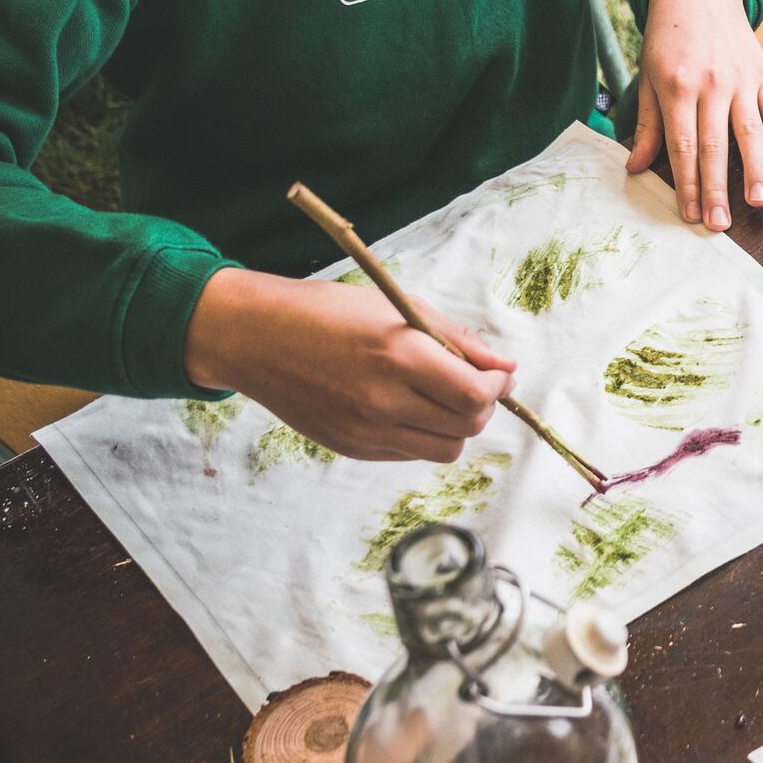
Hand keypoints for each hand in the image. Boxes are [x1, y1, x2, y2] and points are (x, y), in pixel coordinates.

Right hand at [183, 269, 512, 462]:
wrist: (256, 338)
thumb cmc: (327, 312)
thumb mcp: (398, 308)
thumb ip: (458, 339)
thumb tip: (506, 365)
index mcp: (398, 358)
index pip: (474, 395)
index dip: (497, 387)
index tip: (498, 373)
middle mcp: (382, 402)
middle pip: (466, 428)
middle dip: (483, 406)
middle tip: (476, 383)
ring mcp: (365, 432)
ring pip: (443, 450)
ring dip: (456, 427)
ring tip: (442, 396)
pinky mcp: (351, 448)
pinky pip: (409, 453)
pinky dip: (423, 434)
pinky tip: (408, 406)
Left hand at [625, 0, 762, 230]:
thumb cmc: (668, 39)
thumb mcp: (648, 77)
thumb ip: (648, 125)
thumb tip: (634, 168)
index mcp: (677, 87)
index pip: (682, 146)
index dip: (688, 183)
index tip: (690, 214)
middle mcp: (711, 85)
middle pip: (714, 146)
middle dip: (716, 189)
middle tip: (719, 225)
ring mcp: (741, 80)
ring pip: (749, 133)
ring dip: (754, 171)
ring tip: (756, 203)